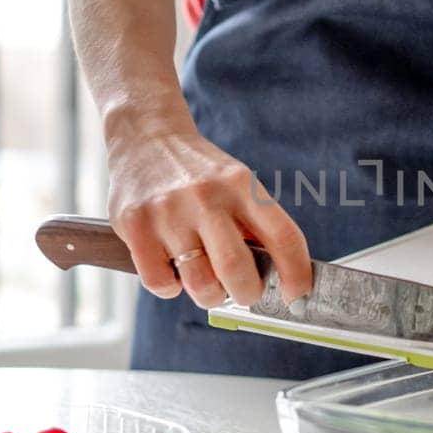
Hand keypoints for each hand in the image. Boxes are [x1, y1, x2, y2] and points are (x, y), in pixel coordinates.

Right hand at [107, 127, 311, 308]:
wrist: (146, 137)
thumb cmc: (198, 174)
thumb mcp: (237, 185)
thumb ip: (255, 226)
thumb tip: (279, 280)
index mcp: (242, 185)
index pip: (284, 238)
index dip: (296, 275)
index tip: (297, 295)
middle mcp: (206, 196)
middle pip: (237, 271)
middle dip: (247, 294)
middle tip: (243, 292)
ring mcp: (168, 212)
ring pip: (199, 284)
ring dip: (209, 295)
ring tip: (206, 281)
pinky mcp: (135, 226)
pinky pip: (160, 283)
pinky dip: (171, 288)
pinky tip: (173, 269)